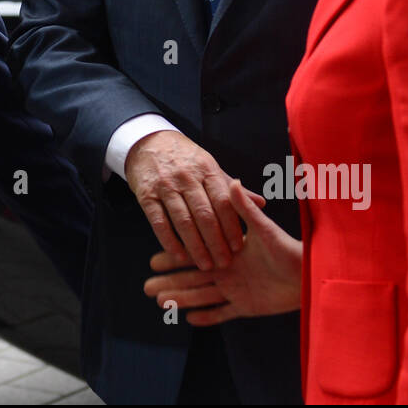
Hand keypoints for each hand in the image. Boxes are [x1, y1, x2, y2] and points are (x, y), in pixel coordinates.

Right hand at [124, 129, 245, 270]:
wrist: (149, 142)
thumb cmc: (185, 159)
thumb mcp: (209, 166)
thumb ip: (232, 189)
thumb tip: (261, 203)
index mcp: (206, 169)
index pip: (223, 201)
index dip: (231, 226)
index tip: (238, 247)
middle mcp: (186, 176)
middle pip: (204, 214)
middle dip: (216, 241)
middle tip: (224, 262)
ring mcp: (165, 185)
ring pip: (183, 220)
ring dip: (195, 246)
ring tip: (205, 265)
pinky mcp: (146, 194)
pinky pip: (158, 221)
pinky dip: (169, 240)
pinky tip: (179, 255)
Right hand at [143, 179, 302, 323]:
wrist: (310, 276)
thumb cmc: (288, 249)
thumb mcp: (265, 229)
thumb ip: (245, 210)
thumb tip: (233, 182)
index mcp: (229, 250)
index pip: (195, 252)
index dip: (175, 254)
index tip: (154, 259)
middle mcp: (228, 270)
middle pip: (193, 277)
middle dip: (170, 281)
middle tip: (147, 286)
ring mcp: (236, 289)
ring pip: (203, 296)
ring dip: (182, 299)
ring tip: (160, 303)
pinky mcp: (247, 307)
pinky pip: (222, 314)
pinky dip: (207, 317)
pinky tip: (188, 319)